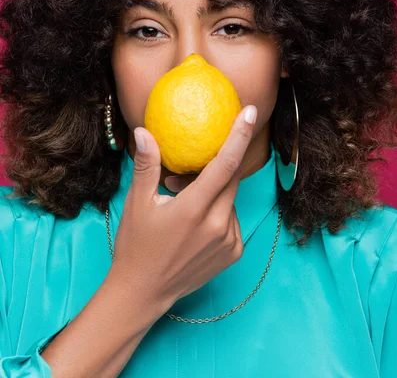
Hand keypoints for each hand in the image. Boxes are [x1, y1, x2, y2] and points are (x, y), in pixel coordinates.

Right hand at [109, 105, 257, 309]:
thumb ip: (146, 166)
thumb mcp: (138, 203)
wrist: (143, 292)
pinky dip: (218, 212)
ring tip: (183, 202)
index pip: (225, 164)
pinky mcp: (233, 253)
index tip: (251, 112)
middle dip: (218, 166)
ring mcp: (228, 241)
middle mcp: (217, 225)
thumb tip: (144, 132)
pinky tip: (195, 223)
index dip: (240, 135)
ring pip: (230, 199)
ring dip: (214, 192)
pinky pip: (232, 219)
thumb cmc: (136, 245)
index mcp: (194, 209)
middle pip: (231, 179)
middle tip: (190, 171)